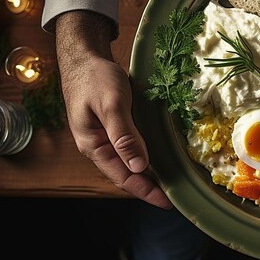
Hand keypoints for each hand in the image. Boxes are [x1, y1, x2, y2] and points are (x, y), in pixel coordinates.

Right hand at [56, 11, 171, 208]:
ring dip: (149, 171)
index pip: (123, 177)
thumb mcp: (112, 105)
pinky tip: (161, 155)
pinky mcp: (114, 125)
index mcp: (94, 145)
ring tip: (172, 181)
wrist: (84, 57)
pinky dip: (146, 154)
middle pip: (127, 173)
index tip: (167, 203)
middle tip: (176, 195)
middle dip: (149, 186)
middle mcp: (99, 145)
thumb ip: (124, 136)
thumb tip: (138, 167)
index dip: (146, 191)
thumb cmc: (95, 78)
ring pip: (130, 160)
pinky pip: (131, 145)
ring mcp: (106, 136)